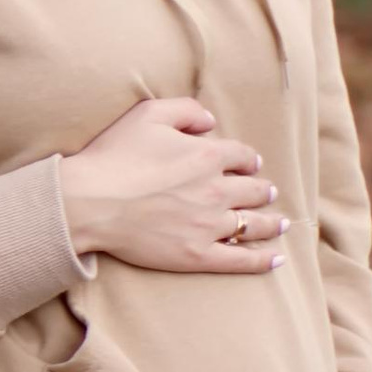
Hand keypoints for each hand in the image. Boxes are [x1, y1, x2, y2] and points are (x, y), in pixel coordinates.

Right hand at [59, 95, 286, 274]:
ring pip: (253, 224)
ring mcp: (209, 225)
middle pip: (253, 190)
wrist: (90, 201)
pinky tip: (276, 261)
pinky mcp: (197, 255)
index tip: (249, 164)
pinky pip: (240, 260)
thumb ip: (186, 110)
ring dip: (271, 223)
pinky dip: (262, 261)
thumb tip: (210, 121)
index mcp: (208, 156)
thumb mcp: (148, 114)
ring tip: (280, 224)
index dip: (247, 160)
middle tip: (266, 192)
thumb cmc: (114, 156)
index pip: (241, 156)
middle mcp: (217, 190)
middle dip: (262, 190)